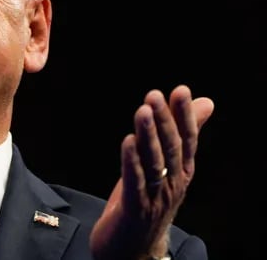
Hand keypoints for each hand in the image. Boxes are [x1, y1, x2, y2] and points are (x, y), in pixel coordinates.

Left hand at [90, 85, 214, 259]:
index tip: (181, 90)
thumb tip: (205, 101)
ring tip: (142, 110)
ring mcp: (155, 197)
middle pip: (171, 148)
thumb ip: (182, 134)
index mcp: (181, 172)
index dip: (184, 115)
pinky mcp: (134, 208)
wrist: (134, 249)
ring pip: (154, 162)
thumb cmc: (149, 201)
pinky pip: (135, 182)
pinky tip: (127, 142)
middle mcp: (172, 183)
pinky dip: (132, 161)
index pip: (187, 140)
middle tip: (154, 94)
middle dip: (164, 120)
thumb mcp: (166, 165)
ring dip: (148, 135)